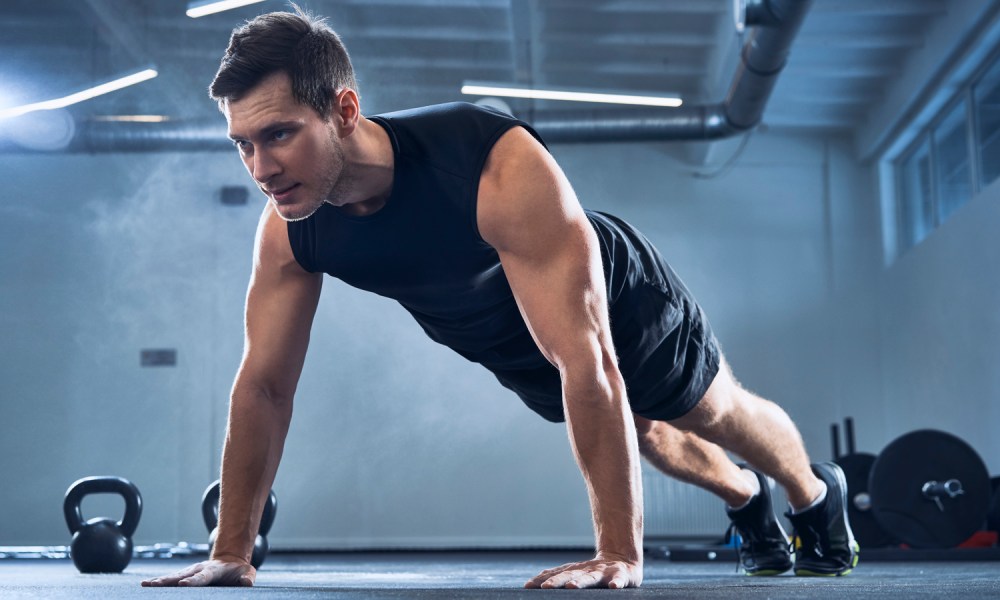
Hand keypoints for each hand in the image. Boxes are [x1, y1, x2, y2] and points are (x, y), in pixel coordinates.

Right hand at [140, 558, 254, 586]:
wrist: (231, 560)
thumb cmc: (239, 571)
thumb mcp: (248, 573)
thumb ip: (247, 578)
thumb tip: (246, 583)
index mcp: (213, 570)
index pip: (202, 577)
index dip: (193, 581)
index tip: (182, 585)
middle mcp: (199, 569)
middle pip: (181, 576)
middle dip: (168, 581)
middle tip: (153, 584)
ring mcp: (191, 571)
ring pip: (173, 577)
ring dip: (160, 581)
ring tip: (145, 584)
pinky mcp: (186, 575)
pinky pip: (171, 579)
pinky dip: (159, 582)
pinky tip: (146, 585)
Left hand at [524, 555, 641, 588]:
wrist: (623, 559)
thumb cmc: (595, 571)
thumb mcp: (575, 572)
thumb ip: (556, 576)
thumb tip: (529, 583)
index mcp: (575, 570)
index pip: (556, 574)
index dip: (542, 580)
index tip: (528, 586)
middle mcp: (587, 570)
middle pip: (570, 575)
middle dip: (557, 581)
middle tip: (545, 587)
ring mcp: (604, 572)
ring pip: (591, 578)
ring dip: (581, 582)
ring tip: (572, 586)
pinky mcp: (621, 575)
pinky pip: (619, 579)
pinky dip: (617, 582)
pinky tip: (614, 586)